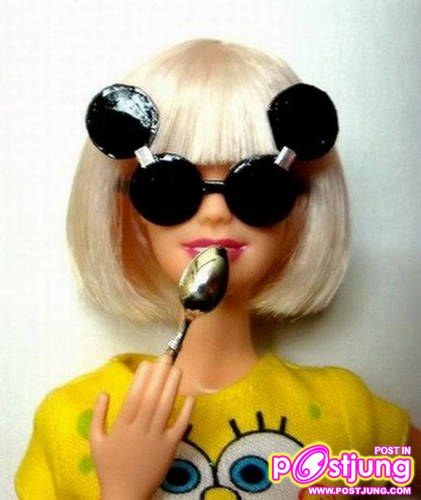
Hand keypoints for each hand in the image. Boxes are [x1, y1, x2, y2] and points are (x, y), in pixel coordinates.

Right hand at [89, 355, 194, 499]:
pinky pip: (180, 426)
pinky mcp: (170, 448)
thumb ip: (98, 416)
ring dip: (172, 386)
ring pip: (166, 407)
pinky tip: (190, 396)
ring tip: (177, 369)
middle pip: (152, 397)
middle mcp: (140, 429)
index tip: (147, 363)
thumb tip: (103, 392)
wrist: (125, 496)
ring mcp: (156, 438)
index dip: (142, 378)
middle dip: (159, 375)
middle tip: (166, 357)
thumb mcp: (96, 441)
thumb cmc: (109, 467)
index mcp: (122, 426)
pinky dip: (186, 411)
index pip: (134, 396)